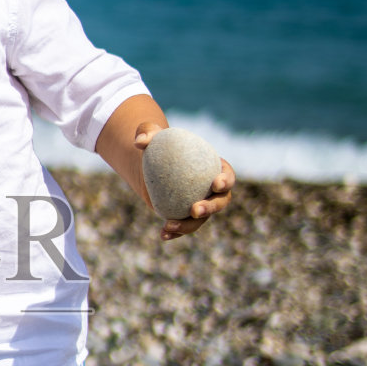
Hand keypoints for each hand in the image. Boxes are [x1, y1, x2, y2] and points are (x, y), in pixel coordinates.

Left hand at [133, 121, 235, 241]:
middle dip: (211, 207)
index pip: (227, 175)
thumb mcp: (150, 134)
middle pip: (220, 201)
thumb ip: (147, 131)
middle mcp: (211, 190)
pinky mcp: (186, 217)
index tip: (215, 183)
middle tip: (194, 210)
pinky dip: (175, 232)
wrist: (149, 167)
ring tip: (170, 226)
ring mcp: (200, 204)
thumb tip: (139, 141)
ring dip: (189, 225)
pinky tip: (163, 234)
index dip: (226, 181)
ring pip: (201, 219)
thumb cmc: (157, 146)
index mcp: (214, 168)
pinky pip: (183, 226)